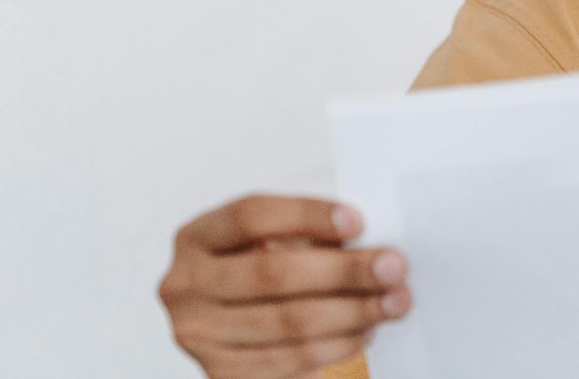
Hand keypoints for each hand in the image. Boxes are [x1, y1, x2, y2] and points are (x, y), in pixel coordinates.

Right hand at [158, 193, 412, 378]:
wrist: (237, 320)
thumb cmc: (266, 267)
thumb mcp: (276, 239)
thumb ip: (312, 236)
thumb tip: (371, 247)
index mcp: (197, 237)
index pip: (251, 216)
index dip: (307, 216)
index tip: (360, 221)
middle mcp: (184, 286)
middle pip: (271, 274)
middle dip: (343, 271)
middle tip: (394, 266)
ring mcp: (197, 335)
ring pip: (285, 323)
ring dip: (351, 313)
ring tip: (393, 302)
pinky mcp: (220, 375)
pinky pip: (288, 362)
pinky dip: (335, 347)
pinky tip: (365, 332)